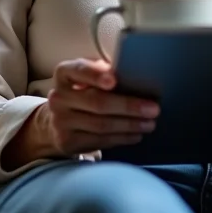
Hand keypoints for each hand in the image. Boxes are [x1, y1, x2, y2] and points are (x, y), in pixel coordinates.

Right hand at [3, 58, 159, 168]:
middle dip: (128, 106)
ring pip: (101, 124)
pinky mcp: (67, 142)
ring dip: (129, 125)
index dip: (96, 75)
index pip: (80, 70)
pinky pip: (99, 140)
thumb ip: (104, 71)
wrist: (58, 118)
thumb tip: (135, 72)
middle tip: (152, 108)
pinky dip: (121, 138)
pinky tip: (135, 134)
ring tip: (149, 123)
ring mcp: (60, 121)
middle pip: (97, 102)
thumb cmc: (82, 89)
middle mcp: (59, 97)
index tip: (114, 80)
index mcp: (65, 73)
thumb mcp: (88, 75)